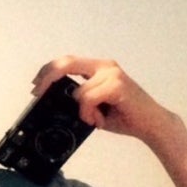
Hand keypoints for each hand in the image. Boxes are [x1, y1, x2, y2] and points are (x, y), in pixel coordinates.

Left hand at [31, 56, 172, 143]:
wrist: (151, 125)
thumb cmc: (124, 116)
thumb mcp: (95, 105)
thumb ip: (79, 98)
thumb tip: (56, 101)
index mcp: (98, 68)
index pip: (66, 61)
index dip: (47, 71)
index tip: (35, 86)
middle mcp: (105, 66)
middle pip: (66, 63)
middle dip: (47, 79)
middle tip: (37, 93)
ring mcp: (111, 73)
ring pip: (78, 92)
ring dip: (81, 112)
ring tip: (94, 120)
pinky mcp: (116, 85)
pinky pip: (87, 99)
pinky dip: (89, 114)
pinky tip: (100, 121)